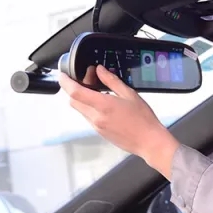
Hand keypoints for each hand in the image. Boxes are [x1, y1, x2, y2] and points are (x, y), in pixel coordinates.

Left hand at [58, 64, 179, 178]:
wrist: (149, 142)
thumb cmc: (143, 120)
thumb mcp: (130, 94)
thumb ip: (112, 81)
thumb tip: (100, 70)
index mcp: (103, 105)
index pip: (75, 92)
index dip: (65, 82)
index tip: (63, 75)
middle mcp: (96, 117)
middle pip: (74, 101)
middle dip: (75, 89)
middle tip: (88, 80)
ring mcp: (97, 126)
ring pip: (80, 109)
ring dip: (83, 99)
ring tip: (99, 92)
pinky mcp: (100, 132)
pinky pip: (89, 117)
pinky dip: (91, 108)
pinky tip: (105, 105)